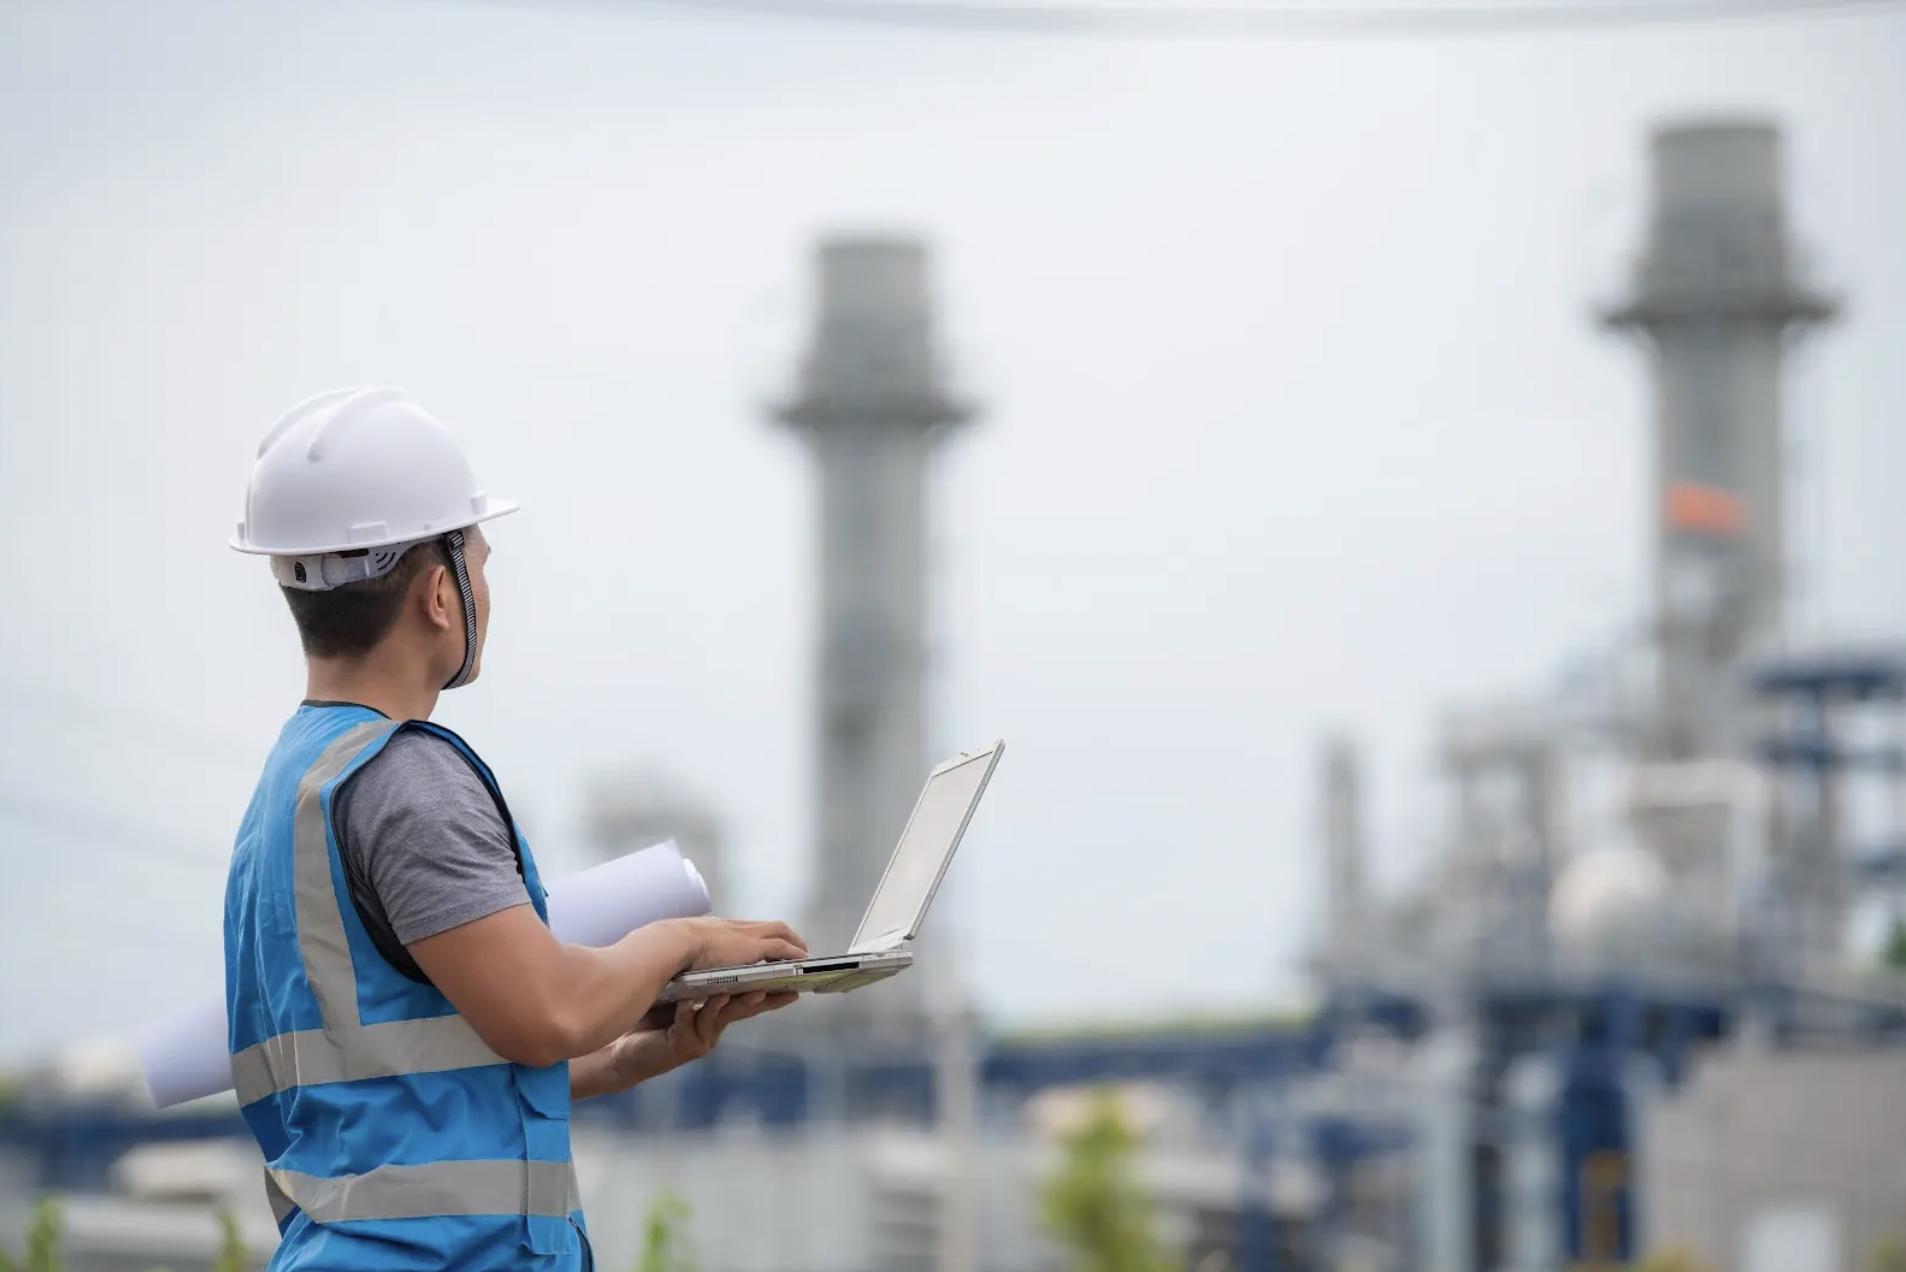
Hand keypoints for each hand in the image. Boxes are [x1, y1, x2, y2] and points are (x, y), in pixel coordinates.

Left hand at [609, 991, 798, 1084]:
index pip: (752, 997)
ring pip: (722, 1015)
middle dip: (765, 996)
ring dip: (733, 1000)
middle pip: (746, 1007)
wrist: (620, 1050)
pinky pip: (691, 1025)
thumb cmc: (648, 1017)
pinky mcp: (684, 1046)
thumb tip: (719, 943)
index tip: (798, 980)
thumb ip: (701, 979)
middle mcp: (714, 1026)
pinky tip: (688, 1002)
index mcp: (716, 1010)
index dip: (775, 990)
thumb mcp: (681, 993)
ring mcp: (701, 1037)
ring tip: (747, 989)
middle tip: (786, 986)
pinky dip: (692, 1012)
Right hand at [677, 917, 807, 971]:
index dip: (762, 935)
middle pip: (769, 926)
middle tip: (796, 947)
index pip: (749, 928)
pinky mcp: (753, 947)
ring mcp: (746, 935)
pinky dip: (794, 953)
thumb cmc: (671, 948)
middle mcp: (736, 927)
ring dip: (795, 943)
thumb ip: (690, 950)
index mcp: (720, 927)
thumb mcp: (683, 946)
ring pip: (780, 932)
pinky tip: (802, 962)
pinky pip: (782, 949)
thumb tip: (682, 959)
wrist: (673, 943)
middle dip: (785, 936)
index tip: (768, 943)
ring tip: (804, 956)